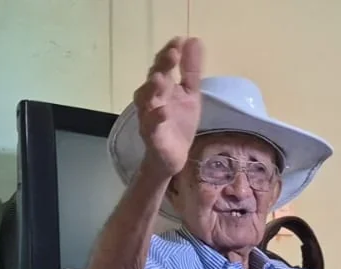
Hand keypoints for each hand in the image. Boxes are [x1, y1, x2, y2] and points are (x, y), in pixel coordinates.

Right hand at [134, 36, 203, 176]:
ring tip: (161, 78)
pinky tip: (163, 111)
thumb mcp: (190, 94)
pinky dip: (155, 119)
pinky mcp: (152, 138)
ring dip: (152, 89)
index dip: (169, 54)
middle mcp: (151, 99)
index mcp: (161, 87)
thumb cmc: (178, 122)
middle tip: (172, 53)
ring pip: (146, 101)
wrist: (173, 157)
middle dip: (162, 65)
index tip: (179, 41)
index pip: (162, 66)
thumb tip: (194, 39)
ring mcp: (149, 118)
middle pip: (153, 79)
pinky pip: (150, 127)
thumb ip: (191, 70)